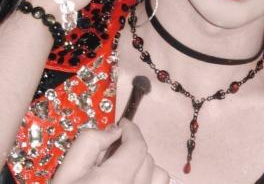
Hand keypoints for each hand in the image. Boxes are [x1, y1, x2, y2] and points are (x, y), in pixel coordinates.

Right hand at [52, 120, 169, 183]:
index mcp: (115, 182)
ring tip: (122, 172)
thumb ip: (89, 144)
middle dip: (131, 150)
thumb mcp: (65, 175)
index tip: (123, 125)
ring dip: (144, 168)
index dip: (131, 130)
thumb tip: (113, 131)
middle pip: (147, 159)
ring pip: (158, 176)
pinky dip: (147, 183)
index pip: (138, 145)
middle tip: (110, 154)